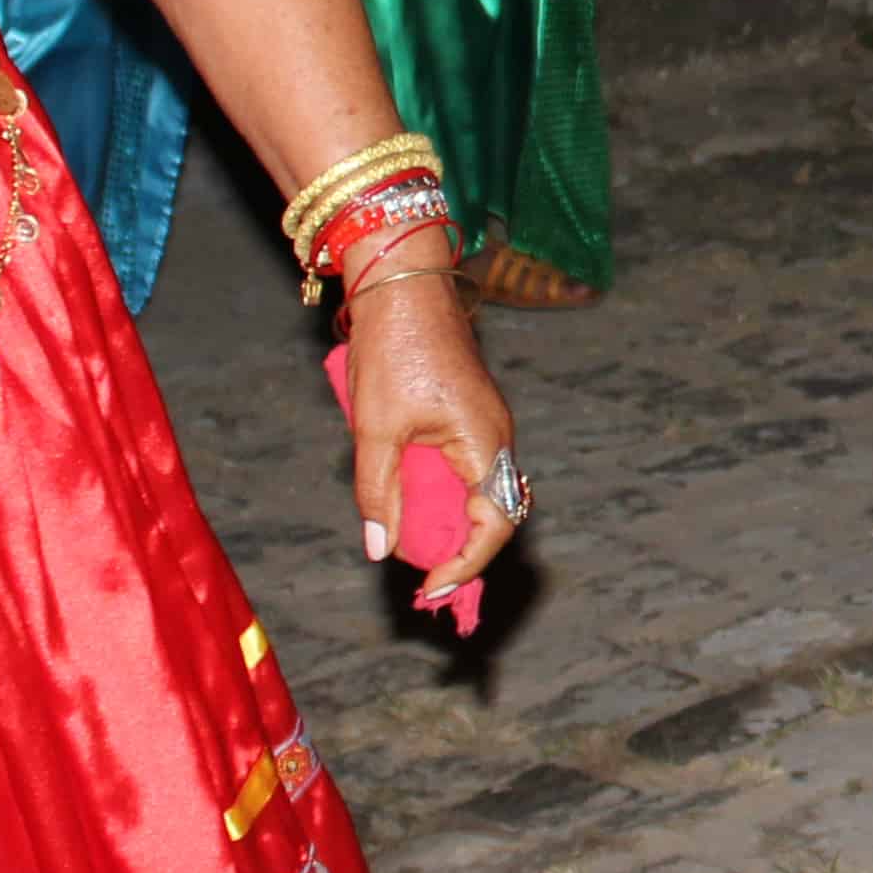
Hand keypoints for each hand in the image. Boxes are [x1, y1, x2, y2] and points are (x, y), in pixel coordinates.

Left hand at [338, 266, 522, 595]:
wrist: (401, 282)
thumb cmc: (392, 348)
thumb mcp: (375, 429)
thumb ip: (378, 492)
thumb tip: (380, 549)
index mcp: (484, 442)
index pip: (494, 525)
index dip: (466, 566)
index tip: (432, 590)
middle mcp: (496, 437)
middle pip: (493, 515)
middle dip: (460, 553)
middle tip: (423, 584)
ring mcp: (485, 425)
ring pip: (478, 493)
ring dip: (449, 526)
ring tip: (413, 553)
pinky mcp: (469, 414)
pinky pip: (466, 470)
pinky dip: (443, 498)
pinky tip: (411, 507)